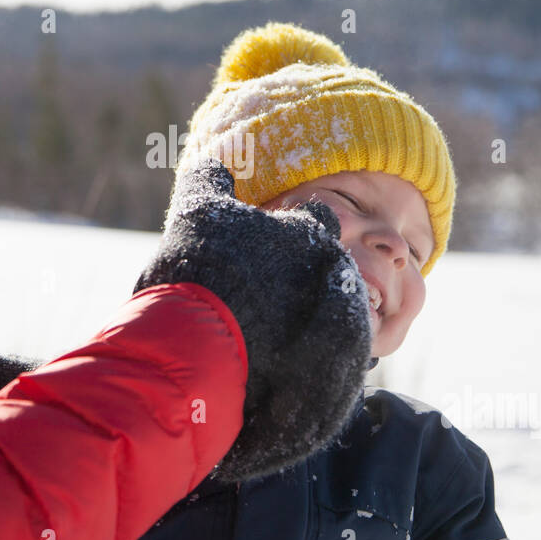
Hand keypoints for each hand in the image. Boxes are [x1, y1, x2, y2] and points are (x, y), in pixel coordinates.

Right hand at [134, 158, 373, 481]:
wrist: (201, 355)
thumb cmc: (200, 276)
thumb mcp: (197, 215)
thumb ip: (209, 182)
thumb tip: (213, 160)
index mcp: (311, 234)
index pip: (316, 224)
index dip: (287, 240)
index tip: (260, 259)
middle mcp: (337, 278)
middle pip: (325, 278)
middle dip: (297, 290)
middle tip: (256, 308)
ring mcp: (343, 329)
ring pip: (329, 327)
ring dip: (302, 333)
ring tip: (259, 348)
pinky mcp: (341, 376)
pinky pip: (329, 373)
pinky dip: (304, 375)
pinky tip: (270, 379)